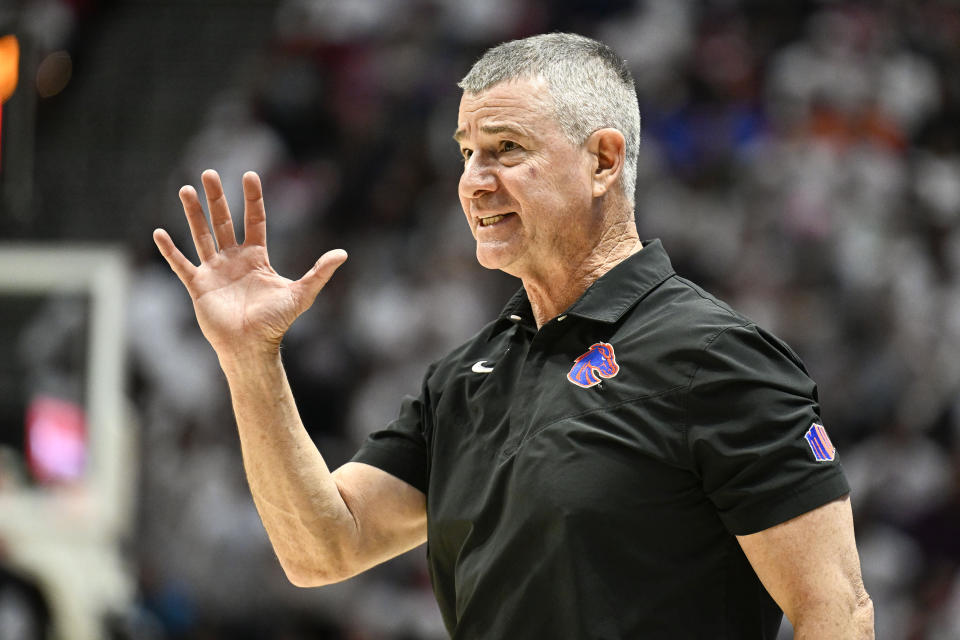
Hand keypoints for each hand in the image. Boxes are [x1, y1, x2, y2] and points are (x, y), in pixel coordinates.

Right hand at [153, 170, 346, 358]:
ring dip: (193, 213)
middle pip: (223, 221)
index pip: (255, 220)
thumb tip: (343, 253)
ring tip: (186, 189)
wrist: (251, 347)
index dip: (253, 199)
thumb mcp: (301, 294)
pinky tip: (159, 232)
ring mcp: (215, 271)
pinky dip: (170, 250)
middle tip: (209, 173)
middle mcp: (234, 260)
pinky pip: (181, 264)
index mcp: (257, 258)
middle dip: (217, 198)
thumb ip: (320, 273)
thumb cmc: (275, 323)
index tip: (250, 175)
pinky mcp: (199, 286)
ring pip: (201, 235)